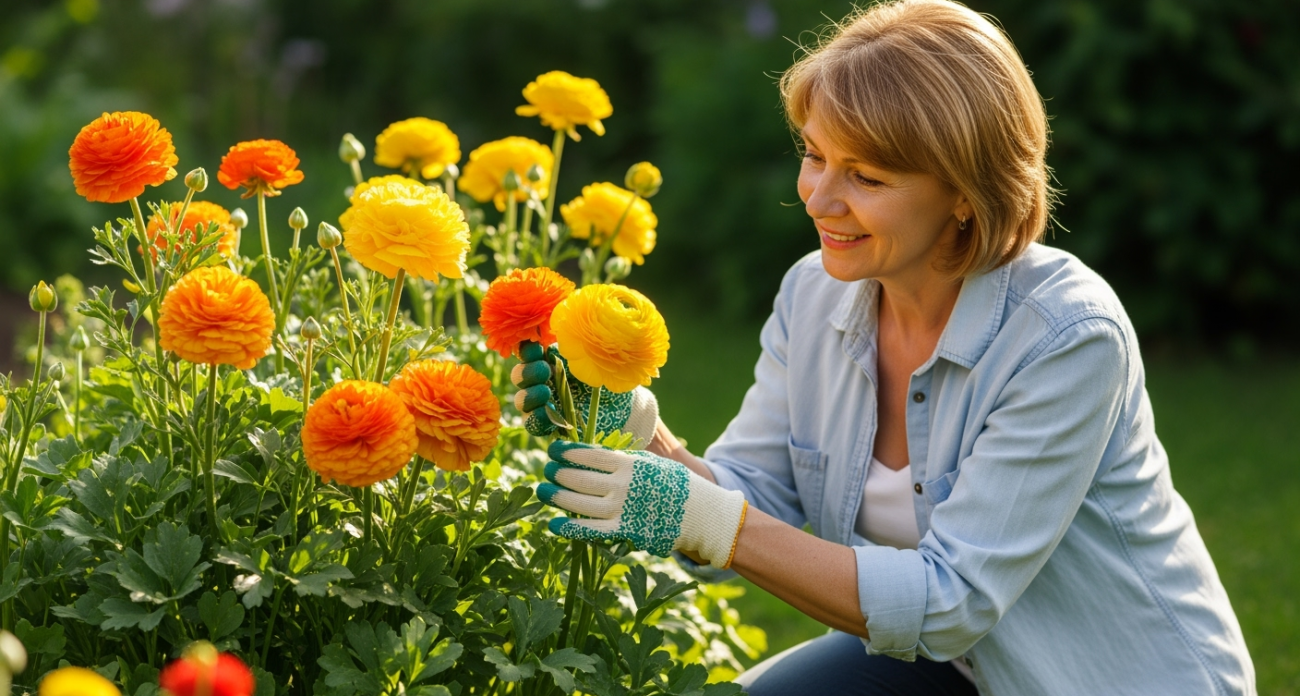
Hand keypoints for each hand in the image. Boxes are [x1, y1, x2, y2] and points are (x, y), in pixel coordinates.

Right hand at [510, 341, 658, 443]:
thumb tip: (573, 307)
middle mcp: (543, 378)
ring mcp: (546, 402)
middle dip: (526, 372)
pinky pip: (533, 424)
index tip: (537, 346)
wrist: (627, 401)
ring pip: (521, 401)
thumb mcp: (599, 349)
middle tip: (545, 370)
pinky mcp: (552, 424)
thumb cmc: (612, 369)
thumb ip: (583, 334)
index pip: (526, 351)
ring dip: (528, 396)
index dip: (525, 349)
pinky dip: (537, 419)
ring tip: (546, 393)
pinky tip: (549, 414)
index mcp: (551, 357)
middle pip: (519, 376)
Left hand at [536, 441, 747, 568]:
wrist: (703, 515)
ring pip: (580, 503)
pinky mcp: (625, 532)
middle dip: (558, 473)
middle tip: (545, 471)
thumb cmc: (676, 486)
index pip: (590, 455)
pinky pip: (591, 530)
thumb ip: (625, 460)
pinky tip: (554, 524)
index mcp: (630, 464)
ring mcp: (623, 509)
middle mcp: (623, 485)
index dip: (568, 452)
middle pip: (580, 478)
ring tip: (542, 491)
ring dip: (557, 496)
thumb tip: (594, 455)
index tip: (553, 451)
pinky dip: (570, 527)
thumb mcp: (652, 464)